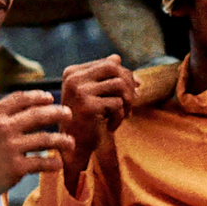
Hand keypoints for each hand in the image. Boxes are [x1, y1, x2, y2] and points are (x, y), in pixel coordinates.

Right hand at [0, 77, 72, 204]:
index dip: (38, 97)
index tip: (49, 98)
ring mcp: (11, 147)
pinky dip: (53, 163)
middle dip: (57, 112)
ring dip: (61, 140)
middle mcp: (4, 127)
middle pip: (38, 115)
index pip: (21, 99)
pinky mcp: (15, 168)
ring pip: (45, 139)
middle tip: (69, 114)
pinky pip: (41, 162)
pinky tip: (58, 164)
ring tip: (70, 143)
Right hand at [59, 56, 136, 184]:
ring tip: (124, 115)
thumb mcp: (92, 95)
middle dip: (128, 84)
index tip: (134, 90)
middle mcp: (73, 78)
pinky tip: (111, 126)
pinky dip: (120, 117)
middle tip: (132, 102)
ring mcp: (79, 91)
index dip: (126, 75)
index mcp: (72, 72)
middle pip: (114, 68)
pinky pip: (117, 104)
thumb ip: (102, 76)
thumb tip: (117, 57)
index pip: (108, 63)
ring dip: (128, 102)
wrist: (72, 147)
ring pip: (119, 85)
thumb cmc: (84, 120)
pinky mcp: (87, 106)